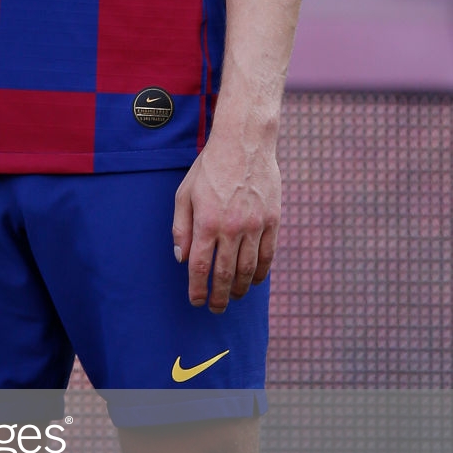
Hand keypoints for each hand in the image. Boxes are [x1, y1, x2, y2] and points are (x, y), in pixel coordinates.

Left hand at [172, 130, 280, 312]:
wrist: (244, 143)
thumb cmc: (209, 168)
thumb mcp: (184, 194)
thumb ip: (181, 228)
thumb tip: (180, 259)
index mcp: (207, 222)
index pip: (201, 266)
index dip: (198, 289)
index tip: (196, 302)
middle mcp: (232, 227)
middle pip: (225, 274)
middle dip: (219, 297)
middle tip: (215, 309)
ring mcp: (255, 225)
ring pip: (249, 269)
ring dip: (240, 289)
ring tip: (233, 297)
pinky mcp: (272, 220)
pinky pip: (268, 254)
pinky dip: (261, 272)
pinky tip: (254, 281)